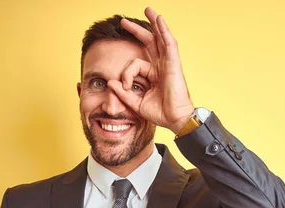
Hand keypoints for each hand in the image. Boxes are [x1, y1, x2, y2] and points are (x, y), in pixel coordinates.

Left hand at [106, 7, 194, 134]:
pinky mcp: (173, 64)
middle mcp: (161, 67)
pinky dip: (164, 31)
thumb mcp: (136, 102)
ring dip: (154, 24)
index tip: (123, 85)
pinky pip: (169, 44)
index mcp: (154, 75)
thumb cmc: (160, 113)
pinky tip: (159, 20)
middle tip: (124, 21)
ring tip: (148, 10)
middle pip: (150, 43)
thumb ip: (122, 92)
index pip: (136, 64)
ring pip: (161, 38)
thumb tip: (110, 81)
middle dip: (138, 30)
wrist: (174, 119)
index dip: (126, 73)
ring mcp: (168, 64)